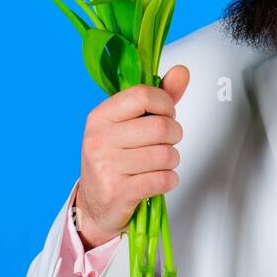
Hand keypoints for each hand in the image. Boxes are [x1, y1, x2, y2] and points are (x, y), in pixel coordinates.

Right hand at [73, 66, 189, 248]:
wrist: (94, 205)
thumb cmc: (115, 159)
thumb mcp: (130, 125)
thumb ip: (159, 98)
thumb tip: (182, 72)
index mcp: (100, 116)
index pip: (143, 95)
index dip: (165, 104)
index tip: (166, 114)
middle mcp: (99, 139)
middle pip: (160, 127)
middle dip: (174, 136)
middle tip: (166, 142)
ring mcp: (106, 166)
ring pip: (165, 154)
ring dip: (171, 160)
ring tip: (159, 163)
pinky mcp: (117, 192)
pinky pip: (162, 179)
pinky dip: (169, 180)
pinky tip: (157, 180)